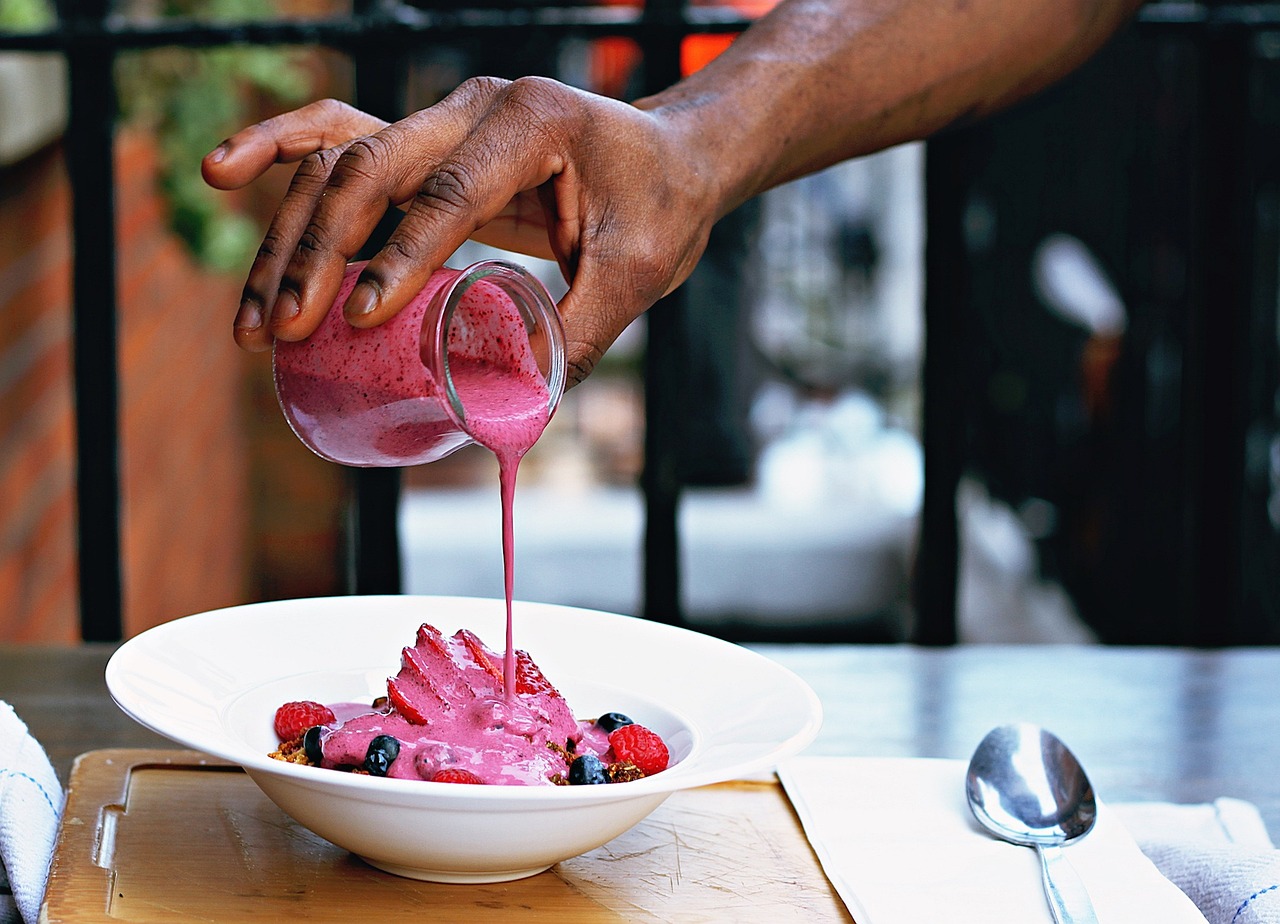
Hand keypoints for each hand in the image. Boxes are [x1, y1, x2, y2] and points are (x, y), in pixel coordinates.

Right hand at [201, 78, 719, 384]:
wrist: (673, 158)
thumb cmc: (661, 207)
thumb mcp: (636, 272)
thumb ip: (579, 336)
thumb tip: (519, 415)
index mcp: (532, 121)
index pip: (453, 189)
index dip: (402, 252)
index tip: (359, 315)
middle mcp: (475, 105)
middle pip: (373, 166)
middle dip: (322, 250)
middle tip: (289, 327)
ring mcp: (443, 119)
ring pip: (342, 161)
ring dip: (289, 236)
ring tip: (256, 318)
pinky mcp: (428, 144)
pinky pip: (340, 137)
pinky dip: (281, 150)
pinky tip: (226, 173)